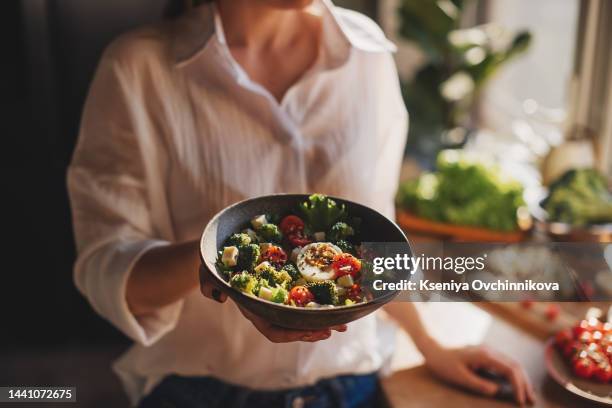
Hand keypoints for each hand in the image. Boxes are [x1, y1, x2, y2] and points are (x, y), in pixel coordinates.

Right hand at [199, 265, 346, 341]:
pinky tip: (335, 302)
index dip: (292, 334)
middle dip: (314, 330)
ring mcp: (278, 299)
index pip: (272, 330)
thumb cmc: (214, 266)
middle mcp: (268, 309)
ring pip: (303, 316)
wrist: (220, 255)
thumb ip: (209, 284)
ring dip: (323, 321)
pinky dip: (321, 303)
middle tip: (335, 328)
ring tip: (343, 322)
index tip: (310, 331)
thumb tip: (218, 297)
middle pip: (294, 327)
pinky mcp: (286, 287)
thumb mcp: (207, 273)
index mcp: (253, 309)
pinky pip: (305, 299)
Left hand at [423, 344, 534, 404]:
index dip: (518, 386)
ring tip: (528, 395)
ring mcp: (489, 352)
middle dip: (525, 383)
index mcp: (484, 355)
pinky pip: (505, 364)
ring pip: (512, 363)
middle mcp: (489, 351)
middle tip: (530, 401)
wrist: (435, 351)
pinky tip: (517, 385)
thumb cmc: (444, 365)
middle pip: (515, 365)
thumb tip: (497, 391)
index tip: (521, 401)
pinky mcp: (487, 355)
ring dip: (522, 379)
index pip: (509, 369)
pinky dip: (514, 375)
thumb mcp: (459, 377)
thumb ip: (478, 384)